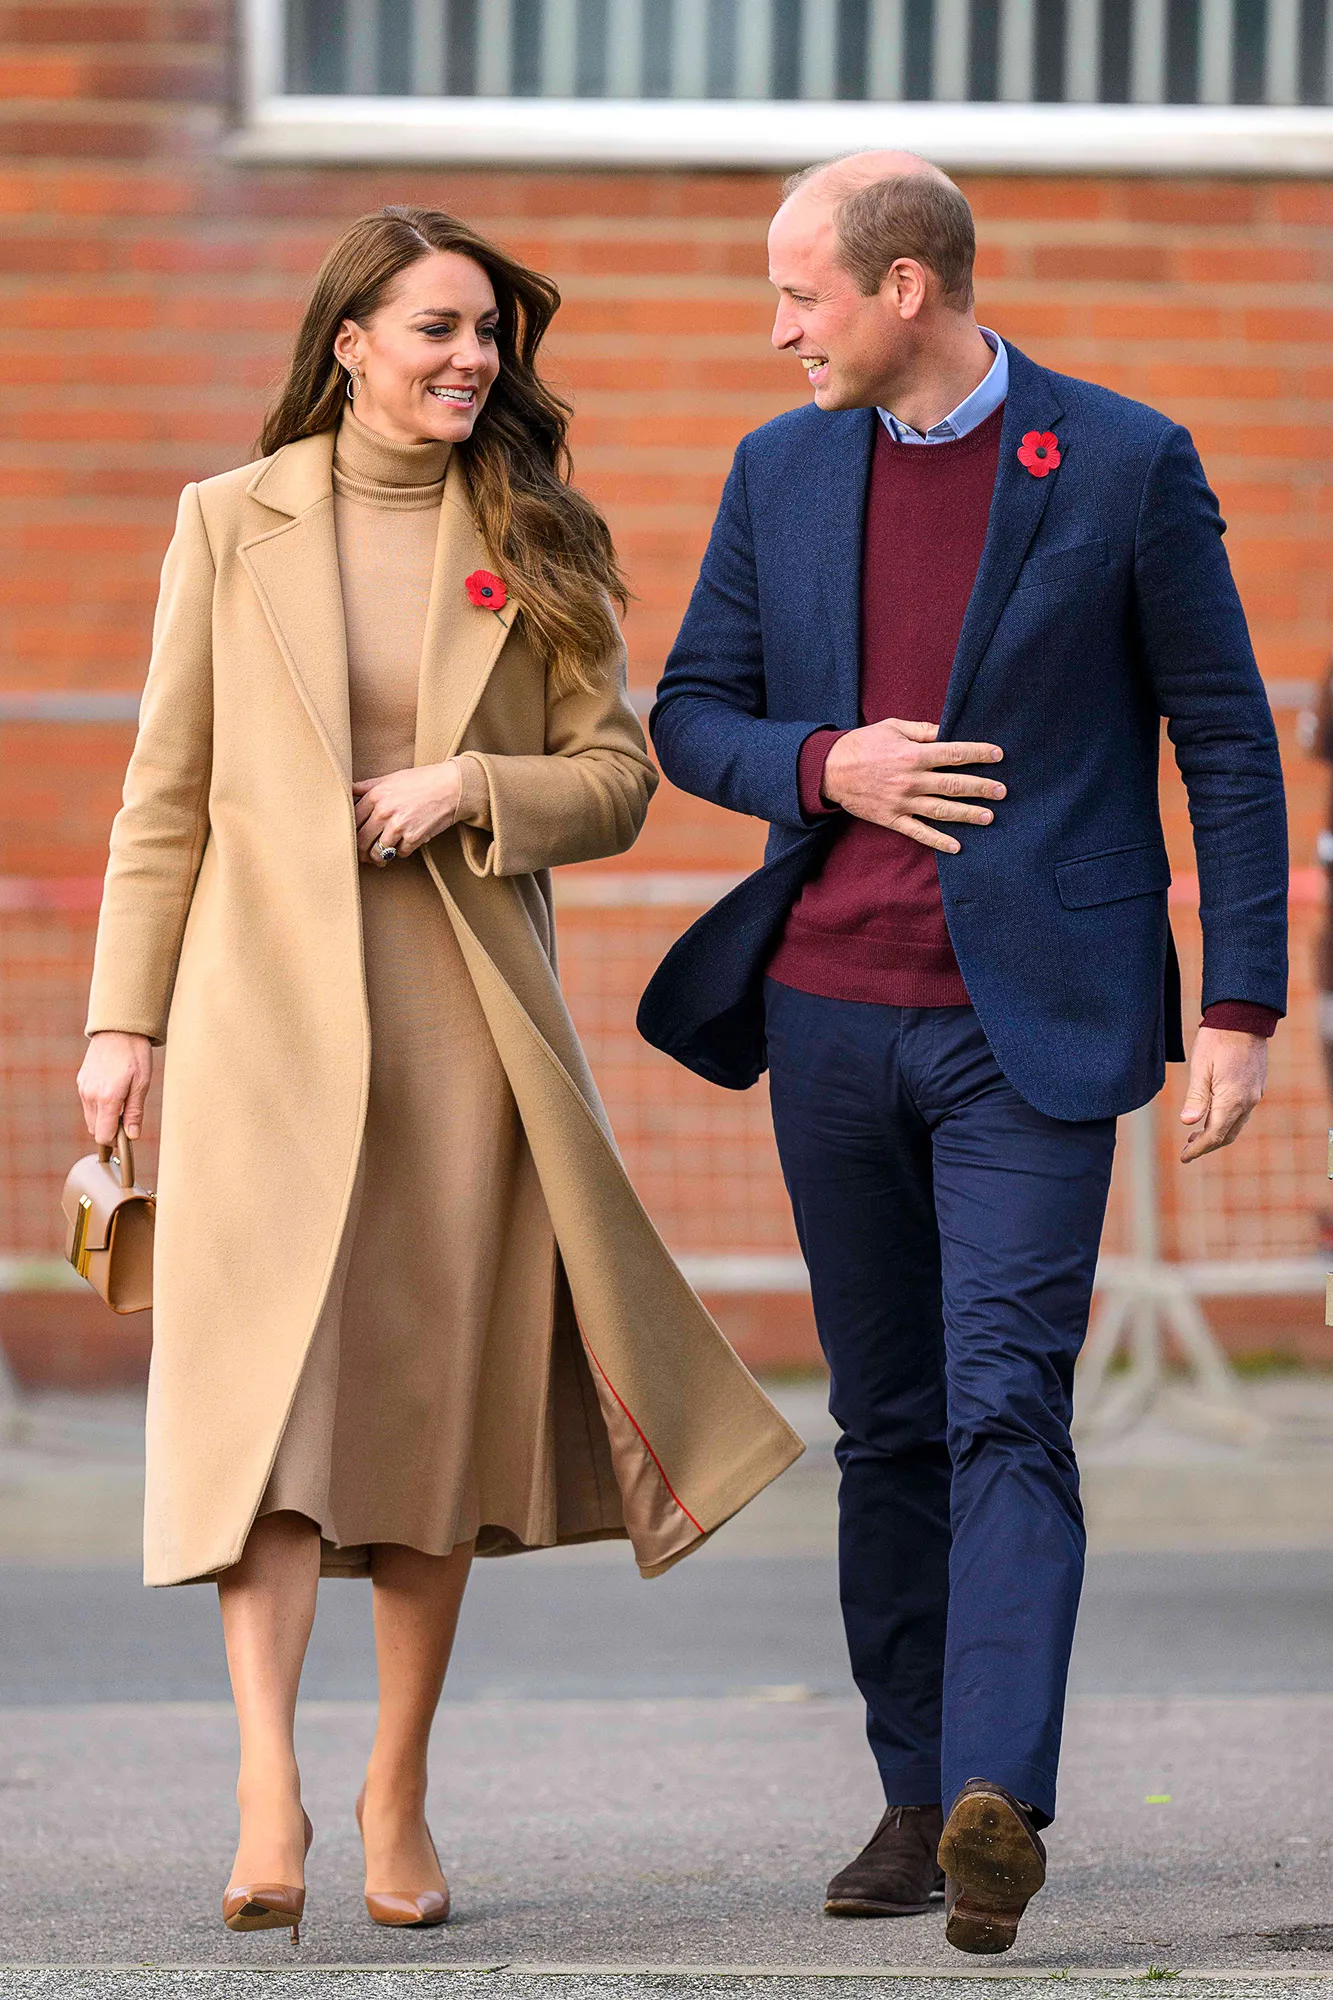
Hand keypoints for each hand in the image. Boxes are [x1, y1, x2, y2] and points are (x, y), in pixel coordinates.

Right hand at [77, 1032, 152, 1146]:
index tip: (128, 1134)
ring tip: (122, 1101)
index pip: (103, 1136)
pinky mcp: (81, 1082)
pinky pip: (88, 1104)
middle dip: (110, 1130)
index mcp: (107, 1098)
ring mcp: (83, 1088)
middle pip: (95, 1130)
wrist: (119, 1029)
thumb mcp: (142, 1083)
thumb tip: (131, 1136)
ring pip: (91, 1118)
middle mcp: (90, 1095)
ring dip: (104, 1118)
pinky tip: (113, 1091)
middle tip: (128, 1117)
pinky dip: (99, 1106)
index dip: (116, 1141)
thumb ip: (135, 1112)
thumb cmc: (134, 1054)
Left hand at [353, 760, 462, 865]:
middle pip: (361, 840)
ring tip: (380, 858)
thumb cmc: (422, 780)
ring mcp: (399, 826)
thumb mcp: (391, 778)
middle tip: (362, 855)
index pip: (352, 821)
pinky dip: (401, 852)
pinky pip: (400, 853)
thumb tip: (347, 790)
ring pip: (379, 851)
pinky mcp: (414, 837)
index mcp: (376, 796)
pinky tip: (402, 847)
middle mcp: (384, 811)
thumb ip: (367, 786)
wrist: (451, 787)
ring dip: (379, 857)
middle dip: (360, 851)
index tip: (352, 838)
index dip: (350, 832)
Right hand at [820, 719, 1004, 853]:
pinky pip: (919, 832)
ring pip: (942, 810)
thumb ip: (923, 731)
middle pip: (954, 784)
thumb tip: (949, 732)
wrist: (829, 770)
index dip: (979, 753)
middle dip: (981, 787)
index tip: (998, 755)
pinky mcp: (892, 819)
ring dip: (967, 815)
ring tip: (989, 817)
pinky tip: (957, 846)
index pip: (954, 753)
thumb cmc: (862, 744)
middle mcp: (911, 780)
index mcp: (913, 755)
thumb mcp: (893, 727)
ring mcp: (902, 802)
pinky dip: (938, 840)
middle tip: (1002, 791)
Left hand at [1179, 1025, 1266, 1162]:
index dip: (1198, 1149)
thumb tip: (1187, 1122)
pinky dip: (1226, 1121)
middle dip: (1207, 1145)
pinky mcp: (1255, 1087)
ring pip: (1236, 1125)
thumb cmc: (1217, 1040)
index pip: (1215, 1134)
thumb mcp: (1200, 1068)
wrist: (1244, 1018)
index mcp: (1232, 1099)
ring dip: (1217, 1134)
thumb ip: (1195, 1097)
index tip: (1184, 1157)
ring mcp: (1254, 1094)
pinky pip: (1241, 1113)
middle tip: (1187, 1150)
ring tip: (1195, 1136)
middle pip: (1227, 1135)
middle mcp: (1247, 1101)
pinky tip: (1212, 1117)